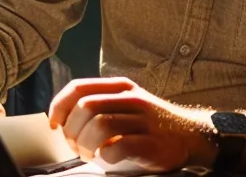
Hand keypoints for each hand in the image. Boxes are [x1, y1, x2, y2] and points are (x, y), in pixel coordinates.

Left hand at [47, 77, 211, 172]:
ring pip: (100, 125)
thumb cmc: (150, 124)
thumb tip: (62, 121)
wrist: (190, 135)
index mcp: (120, 87)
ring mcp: (143, 120)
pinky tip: (107, 158)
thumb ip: (99, 106)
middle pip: (86, 107)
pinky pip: (119, 147)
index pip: (78, 87)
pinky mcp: (152, 143)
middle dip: (72, 130)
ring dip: (86, 143)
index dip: (59, 106)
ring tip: (89, 153)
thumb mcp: (126, 104)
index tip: (54, 124)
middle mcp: (131, 99)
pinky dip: (106, 155)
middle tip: (75, 145)